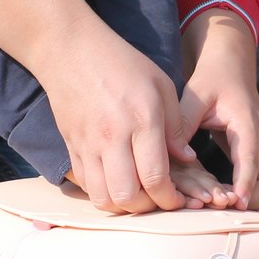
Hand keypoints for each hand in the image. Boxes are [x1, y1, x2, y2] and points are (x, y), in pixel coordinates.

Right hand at [44, 32, 189, 214]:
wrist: (72, 50)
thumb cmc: (122, 63)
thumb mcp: (161, 85)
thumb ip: (175, 126)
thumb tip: (186, 159)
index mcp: (142, 119)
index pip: (155, 178)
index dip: (170, 199)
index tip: (177, 200)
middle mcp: (113, 136)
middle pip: (128, 196)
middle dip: (148, 208)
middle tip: (157, 198)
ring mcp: (88, 143)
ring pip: (103, 197)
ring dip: (123, 205)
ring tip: (136, 194)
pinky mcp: (72, 146)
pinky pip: (86, 185)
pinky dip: (103, 192)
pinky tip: (116, 181)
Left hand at [179, 10, 258, 208]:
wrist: (230, 64)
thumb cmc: (213, 77)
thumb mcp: (195, 94)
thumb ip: (184, 123)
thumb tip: (173, 155)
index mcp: (248, 123)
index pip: (252, 159)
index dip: (244, 184)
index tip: (235, 204)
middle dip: (255, 200)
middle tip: (223, 207)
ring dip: (251, 199)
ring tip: (219, 205)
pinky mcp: (256, 153)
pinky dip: (245, 192)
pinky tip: (219, 196)